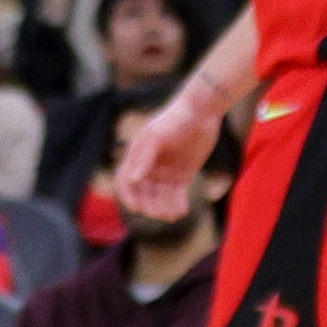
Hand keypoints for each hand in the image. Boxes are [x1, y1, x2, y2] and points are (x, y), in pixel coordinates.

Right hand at [115, 85, 223, 226]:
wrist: (202, 112)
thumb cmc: (176, 119)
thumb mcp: (157, 136)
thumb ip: (144, 157)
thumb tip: (132, 180)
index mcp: (138, 156)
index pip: (125, 181)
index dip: (128, 196)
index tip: (137, 209)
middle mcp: (149, 166)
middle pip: (143, 194)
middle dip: (150, 206)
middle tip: (162, 213)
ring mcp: (166, 172)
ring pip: (159, 198)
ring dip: (164, 209)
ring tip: (174, 213)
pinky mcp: (182, 175)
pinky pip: (176, 196)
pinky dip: (177, 205)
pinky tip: (183, 210)